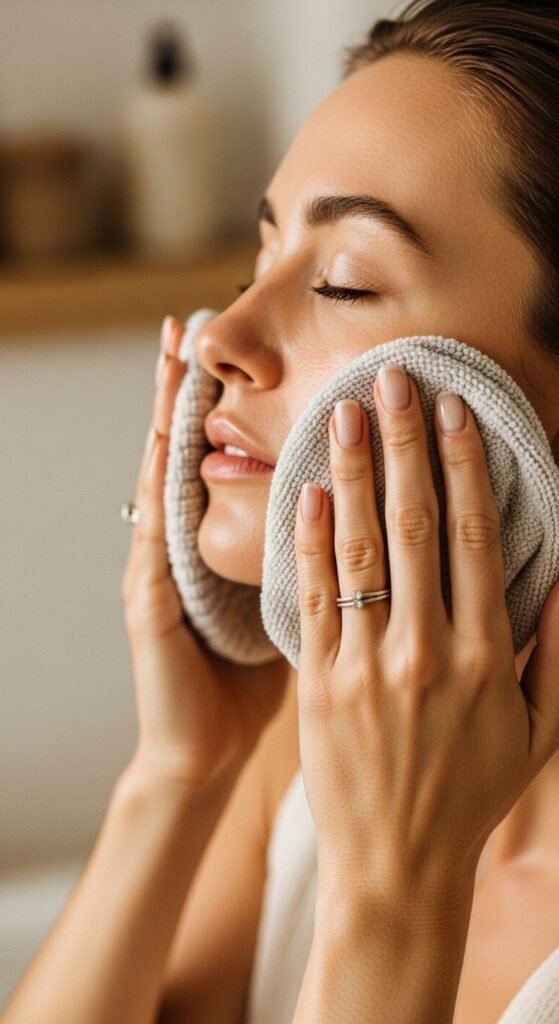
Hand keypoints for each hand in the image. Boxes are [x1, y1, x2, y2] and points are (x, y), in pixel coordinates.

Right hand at [121, 316, 288, 789]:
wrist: (205, 752)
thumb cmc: (249, 684)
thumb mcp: (286, 607)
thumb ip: (310, 560)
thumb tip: (364, 522)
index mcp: (216, 547)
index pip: (222, 461)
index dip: (228, 406)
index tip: (240, 348)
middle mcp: (183, 548)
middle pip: (185, 452)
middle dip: (187, 387)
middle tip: (192, 321)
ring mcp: (159, 571)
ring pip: (163, 477)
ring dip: (165, 415)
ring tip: (170, 357)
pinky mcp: (148, 603)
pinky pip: (156, 535)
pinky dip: (159, 486)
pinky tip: (164, 444)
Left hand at [294, 363, 558, 894]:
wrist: (395, 865)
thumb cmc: (470, 794)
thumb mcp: (537, 732)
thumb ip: (555, 652)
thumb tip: (558, 574)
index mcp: (485, 658)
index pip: (470, 537)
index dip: (461, 464)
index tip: (452, 409)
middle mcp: (425, 652)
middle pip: (413, 525)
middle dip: (405, 444)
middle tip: (394, 381)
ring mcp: (365, 666)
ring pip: (358, 550)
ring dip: (355, 473)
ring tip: (347, 414)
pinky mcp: (318, 683)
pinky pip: (313, 597)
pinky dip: (310, 539)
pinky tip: (311, 489)